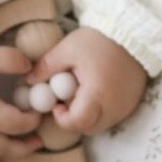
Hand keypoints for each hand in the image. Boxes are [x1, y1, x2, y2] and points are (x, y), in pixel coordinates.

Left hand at [25, 26, 146, 135]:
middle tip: (67, 101)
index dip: (62, 119)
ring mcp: (125, 107)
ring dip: (88, 116)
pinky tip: (97, 92)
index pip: (77, 122)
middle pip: (89, 128)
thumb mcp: (68, 49)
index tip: (56, 105)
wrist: (133, 33)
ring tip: (83, 94)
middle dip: (74, 119)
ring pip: (101, 125)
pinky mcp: (132, 104)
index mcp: (97, 94)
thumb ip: (46, 67)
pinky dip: (101, 111)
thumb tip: (28, 82)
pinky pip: (112, 117)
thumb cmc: (99, 40)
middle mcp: (114, 106)